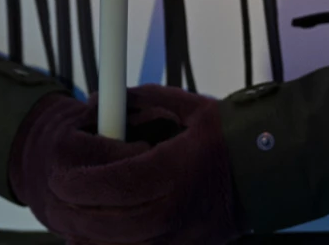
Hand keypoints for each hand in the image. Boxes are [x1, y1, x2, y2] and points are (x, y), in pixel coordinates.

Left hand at [8, 85, 243, 244]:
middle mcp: (174, 210)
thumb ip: (140, 101)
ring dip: (87, 235)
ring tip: (67, 220)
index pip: (114, 185)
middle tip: (56, 196)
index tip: (58, 176)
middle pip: (109, 222)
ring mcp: (180, 236)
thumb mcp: (186, 107)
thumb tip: (102, 98)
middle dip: (74, 210)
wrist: (271, 171)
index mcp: (173, 172)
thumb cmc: (228, 136)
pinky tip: (91, 238)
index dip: (79, 184)